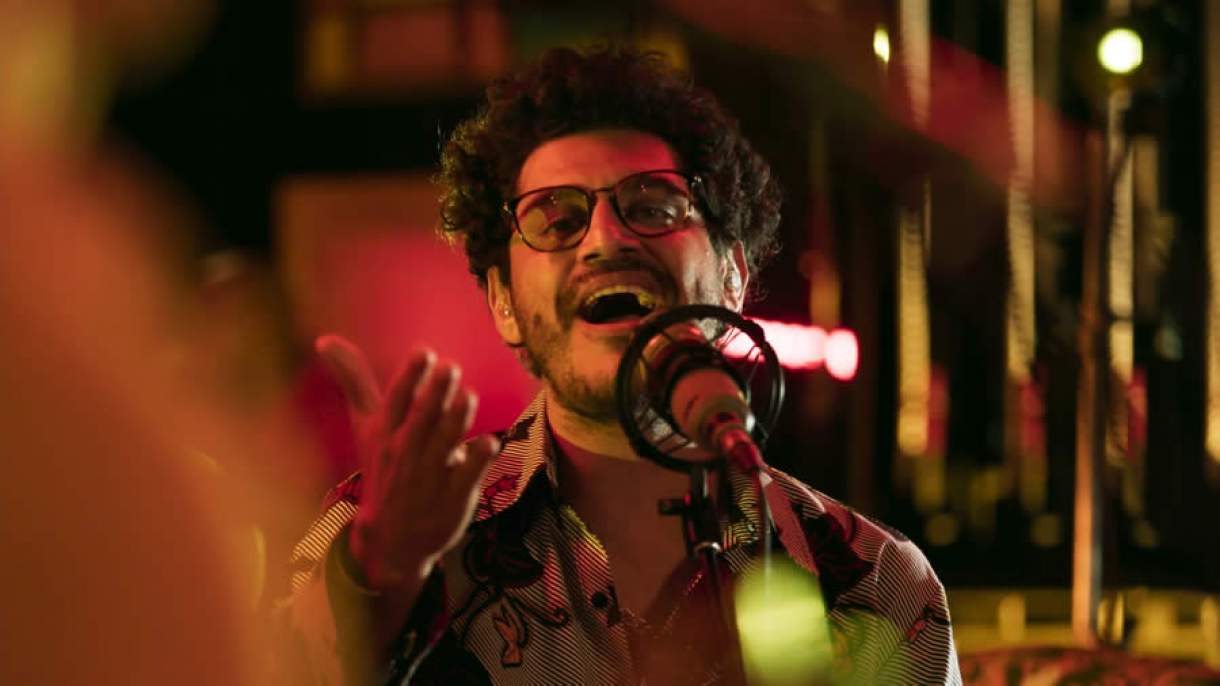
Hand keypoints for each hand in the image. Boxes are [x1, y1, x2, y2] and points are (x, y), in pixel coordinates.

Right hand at [316, 335, 498, 589]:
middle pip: (421, 421)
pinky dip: (476, 460)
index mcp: (386, 433)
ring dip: (456, 421)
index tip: (424, 351)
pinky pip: (466, 477)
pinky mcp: (454, 498)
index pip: (397, 401)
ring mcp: (431, 477)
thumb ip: (354, 381)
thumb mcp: (367, 426)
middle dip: (435, 395)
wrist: (390, 539)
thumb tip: (325, 340)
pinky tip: (489, 442)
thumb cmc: (383, 468)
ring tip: (468, 396)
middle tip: (450, 367)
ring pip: (444, 445)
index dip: (411, 377)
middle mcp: (406, 453)